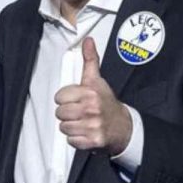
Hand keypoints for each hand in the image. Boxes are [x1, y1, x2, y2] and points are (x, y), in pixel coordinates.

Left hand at [54, 37, 132, 154]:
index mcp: (89, 93)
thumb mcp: (97, 80)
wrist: (124, 127)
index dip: (65, 99)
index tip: (75, 100)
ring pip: (63, 127)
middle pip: (60, 113)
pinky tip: (84, 133)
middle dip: (67, 113)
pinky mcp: (93, 141)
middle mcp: (91, 109)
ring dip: (70, 127)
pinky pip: (71, 141)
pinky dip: (75, 139)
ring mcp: (92, 126)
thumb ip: (90, 60)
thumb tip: (88, 40)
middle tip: (78, 112)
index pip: (59, 97)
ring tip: (82, 122)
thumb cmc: (106, 103)